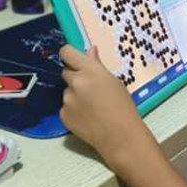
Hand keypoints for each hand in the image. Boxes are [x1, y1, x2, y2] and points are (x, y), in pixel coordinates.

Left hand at [59, 45, 154, 173]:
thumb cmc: (123, 106)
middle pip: (66, 72)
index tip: (74, 60)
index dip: (69, 55)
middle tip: (90, 88)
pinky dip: (74, 110)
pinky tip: (87, 117)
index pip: (67, 52)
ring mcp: (67, 100)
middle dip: (75, 77)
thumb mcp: (114, 81)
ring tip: (92, 107)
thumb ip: (97, 66)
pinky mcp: (63, 115)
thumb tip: (90, 51)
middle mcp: (75, 83)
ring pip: (67, 91)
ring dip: (75, 95)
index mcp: (90, 71)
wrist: (119, 136)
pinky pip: (66, 107)